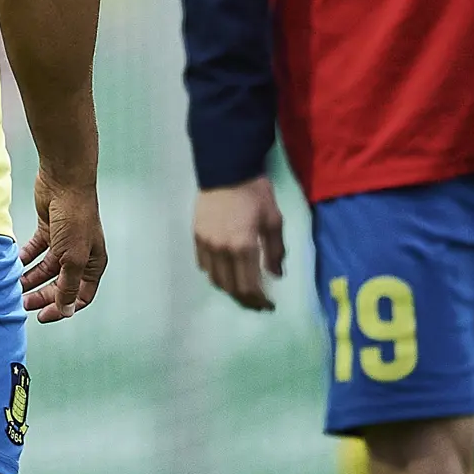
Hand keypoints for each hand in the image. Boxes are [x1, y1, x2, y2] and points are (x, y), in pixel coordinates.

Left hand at [20, 165, 106, 321]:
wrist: (65, 181)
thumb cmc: (75, 218)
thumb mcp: (72, 258)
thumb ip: (68, 286)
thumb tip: (67, 312)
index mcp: (93, 263)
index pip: (81, 295)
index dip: (63, 308)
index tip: (42, 316)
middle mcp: (80, 254)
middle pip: (60, 284)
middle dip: (43, 295)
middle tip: (23, 304)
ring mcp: (64, 241)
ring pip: (46, 268)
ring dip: (31, 279)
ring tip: (14, 286)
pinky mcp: (49, 229)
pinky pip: (36, 250)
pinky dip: (26, 258)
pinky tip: (14, 265)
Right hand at [192, 174, 284, 310]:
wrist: (226, 168)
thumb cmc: (255, 192)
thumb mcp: (274, 219)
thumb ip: (276, 250)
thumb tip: (276, 274)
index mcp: (243, 246)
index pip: (249, 286)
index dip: (259, 300)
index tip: (269, 305)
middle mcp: (222, 250)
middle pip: (231, 287)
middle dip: (246, 300)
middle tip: (257, 304)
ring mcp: (206, 244)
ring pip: (215, 279)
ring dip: (229, 289)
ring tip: (242, 291)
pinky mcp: (197, 236)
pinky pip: (204, 265)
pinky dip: (215, 274)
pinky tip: (225, 273)